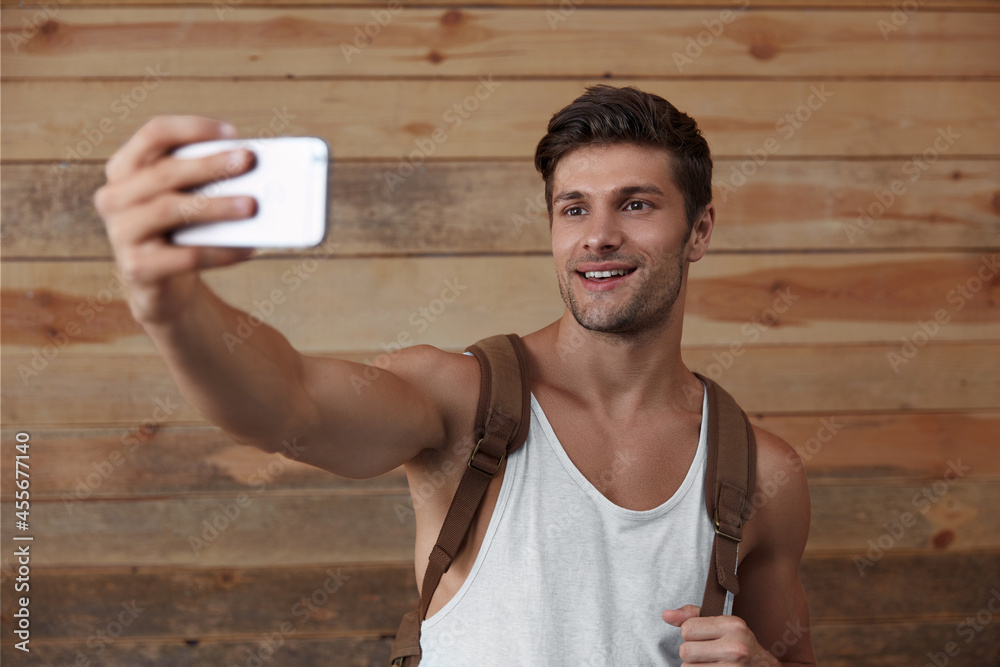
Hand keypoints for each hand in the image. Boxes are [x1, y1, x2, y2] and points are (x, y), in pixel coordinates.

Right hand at [93, 115, 257, 323]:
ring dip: (216, 206)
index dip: (192, 128)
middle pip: (164, 172)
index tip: (232, 133)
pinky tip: (247, 248)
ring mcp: (121, 233)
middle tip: (248, 161)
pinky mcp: (137, 268)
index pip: (154, 133)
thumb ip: (207, 181)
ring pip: (170, 210)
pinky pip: (185, 256)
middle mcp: (114, 197)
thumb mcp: (187, 199)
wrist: (162, 286)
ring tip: (253, 206)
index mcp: (125, 168)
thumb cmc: (181, 230)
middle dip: (210, 164)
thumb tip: (250, 172)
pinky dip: (220, 252)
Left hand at [663, 604, 774, 665]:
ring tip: (712, 663)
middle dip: (691, 653)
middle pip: (685, 651)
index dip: (691, 634)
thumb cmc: (738, 644)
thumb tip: (666, 615)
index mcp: (732, 625)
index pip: (687, 629)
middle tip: (708, 653)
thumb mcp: (721, 625)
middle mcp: (735, 647)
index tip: (705, 638)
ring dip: (695, 666)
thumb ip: (692, 617)